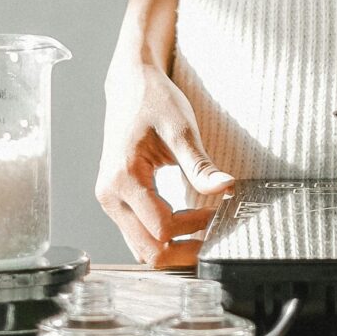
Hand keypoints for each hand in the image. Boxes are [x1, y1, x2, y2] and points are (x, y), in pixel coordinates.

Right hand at [96, 58, 236, 267]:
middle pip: (147, 249)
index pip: (161, 226)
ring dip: (171, 247)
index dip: (193, 227)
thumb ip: (201, 165)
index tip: (216, 214)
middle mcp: (110, 194)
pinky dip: (161, 237)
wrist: (129, 84)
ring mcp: (109, 199)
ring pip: (140, 247)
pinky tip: (184, 224)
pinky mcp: (115, 199)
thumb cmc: (152, 101)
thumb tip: (227, 188)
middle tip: (212, 241)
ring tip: (201, 234)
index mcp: (123, 177)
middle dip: (182, 251)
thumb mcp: (181, 130)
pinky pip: (137, 232)